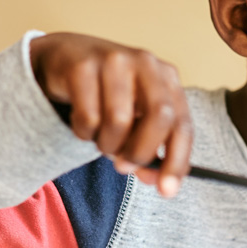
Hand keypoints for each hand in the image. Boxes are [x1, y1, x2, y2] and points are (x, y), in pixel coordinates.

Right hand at [29, 33, 191, 196]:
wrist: (64, 57)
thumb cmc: (107, 93)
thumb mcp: (135, 116)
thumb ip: (150, 147)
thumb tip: (161, 183)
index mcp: (167, 77)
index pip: (182, 124)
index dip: (177, 160)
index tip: (167, 190)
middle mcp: (146, 63)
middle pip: (159, 117)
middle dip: (140, 152)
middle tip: (123, 166)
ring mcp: (114, 60)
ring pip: (119, 121)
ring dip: (106, 144)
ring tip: (100, 138)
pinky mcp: (83, 67)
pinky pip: (87, 118)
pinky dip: (83, 133)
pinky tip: (82, 122)